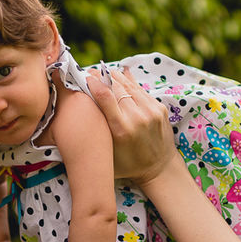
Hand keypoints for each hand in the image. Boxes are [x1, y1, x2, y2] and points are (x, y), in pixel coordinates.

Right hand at [88, 68, 175, 184]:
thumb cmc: (128, 165)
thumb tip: (80, 111)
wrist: (160, 169)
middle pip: (116, 86)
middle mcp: (137, 117)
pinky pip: (140, 89)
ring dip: (114, 76)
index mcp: (121, 129)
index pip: (104, 96)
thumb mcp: (107, 154)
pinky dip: (128, 82)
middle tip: (90, 72)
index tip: (84, 77)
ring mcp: (151, 111)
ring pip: (128, 85)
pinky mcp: (159, 108)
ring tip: (103, 72)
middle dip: (101, 76)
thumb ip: (96, 134)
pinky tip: (118, 76)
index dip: (93, 82)